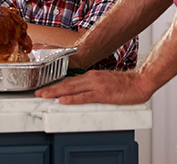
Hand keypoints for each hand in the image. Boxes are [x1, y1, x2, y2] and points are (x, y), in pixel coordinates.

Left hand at [34, 69, 150, 104]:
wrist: (138, 82)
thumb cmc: (123, 85)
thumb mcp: (104, 82)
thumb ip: (92, 86)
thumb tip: (81, 91)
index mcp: (90, 76)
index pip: (69, 80)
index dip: (55, 84)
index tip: (44, 87)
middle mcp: (90, 78)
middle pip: (66, 83)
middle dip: (50, 88)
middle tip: (38, 92)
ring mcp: (95, 85)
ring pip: (71, 88)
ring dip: (56, 92)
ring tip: (44, 95)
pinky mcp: (102, 94)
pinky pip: (84, 97)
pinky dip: (72, 99)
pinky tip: (63, 100)